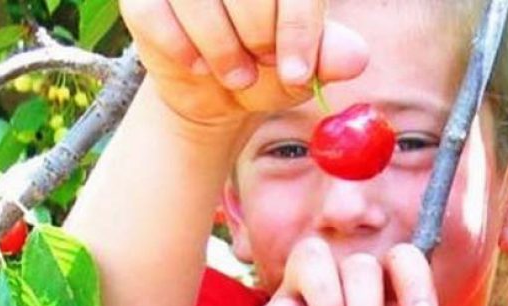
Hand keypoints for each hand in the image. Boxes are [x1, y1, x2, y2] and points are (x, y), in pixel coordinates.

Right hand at [120, 0, 368, 126]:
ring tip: (236, 76)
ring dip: (221, 49)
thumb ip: (326, 57)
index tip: (297, 74)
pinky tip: (198, 66)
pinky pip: (153, 13)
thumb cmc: (265, 66)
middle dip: (257, 37)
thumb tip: (354, 57)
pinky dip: (180, 47)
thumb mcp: (301, 68)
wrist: (217, 91)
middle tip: (260, 67)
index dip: (297, 28)